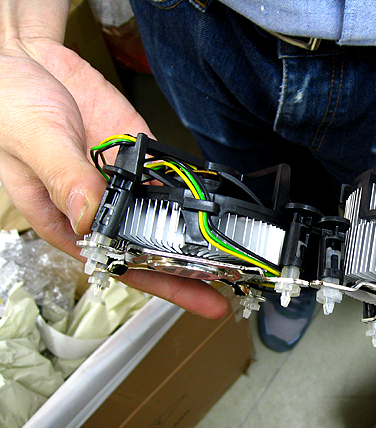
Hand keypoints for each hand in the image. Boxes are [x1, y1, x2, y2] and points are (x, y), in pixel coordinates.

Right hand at [0, 38, 226, 318]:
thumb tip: (89, 213)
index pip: (117, 261)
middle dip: (186, 271)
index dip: (156, 281)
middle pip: (148, 248)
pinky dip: (190, 190)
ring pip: (163, 216)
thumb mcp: (32, 140)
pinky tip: (213, 207)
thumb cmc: (10, 105)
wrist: (23, 59)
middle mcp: (99, 207)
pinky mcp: (135, 153)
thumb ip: (63, 176)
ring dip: (194, 234)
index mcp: (65, 219)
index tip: (191, 293)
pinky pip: (167, 176)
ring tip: (228, 255)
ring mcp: (122, 181)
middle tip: (223, 290)